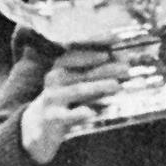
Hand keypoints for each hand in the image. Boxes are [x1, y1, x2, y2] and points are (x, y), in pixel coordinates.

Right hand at [21, 49, 124, 164]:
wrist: (38, 126)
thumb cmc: (67, 98)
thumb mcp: (79, 82)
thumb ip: (100, 73)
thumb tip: (126, 62)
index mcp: (62, 66)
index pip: (79, 52)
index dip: (97, 44)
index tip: (116, 39)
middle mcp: (55, 78)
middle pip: (83, 71)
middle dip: (106, 69)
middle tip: (126, 68)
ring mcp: (52, 99)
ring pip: (77, 90)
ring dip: (98, 87)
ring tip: (117, 86)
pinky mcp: (52, 118)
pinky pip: (67, 116)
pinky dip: (79, 113)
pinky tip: (91, 113)